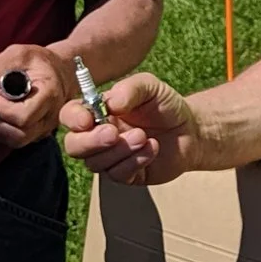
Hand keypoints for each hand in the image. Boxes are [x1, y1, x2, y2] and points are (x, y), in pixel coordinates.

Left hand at [0, 45, 67, 148]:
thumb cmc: (38, 62)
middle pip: (18, 135)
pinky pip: (15, 140)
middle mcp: (50, 116)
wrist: (59, 71)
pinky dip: (0, 131)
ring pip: (16, 141)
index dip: (2, 109)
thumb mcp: (19, 53)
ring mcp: (44, 128)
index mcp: (49, 95)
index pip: (23, 117)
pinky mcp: (37, 133)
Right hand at [61, 71, 199, 186]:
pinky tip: (152, 148)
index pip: (70, 116)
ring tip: (144, 136)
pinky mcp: (126, 175)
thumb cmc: (165, 105)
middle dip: (91, 142)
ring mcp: (110, 157)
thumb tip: (110, 104)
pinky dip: (134, 162)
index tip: (87, 120)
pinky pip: (118, 175)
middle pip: (74, 146)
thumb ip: (131, 89)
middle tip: (114, 133)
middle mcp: (98, 135)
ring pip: (95, 163)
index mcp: (96, 111)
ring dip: (119, 151)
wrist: (190, 130)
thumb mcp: (150, 86)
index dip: (73, 119)